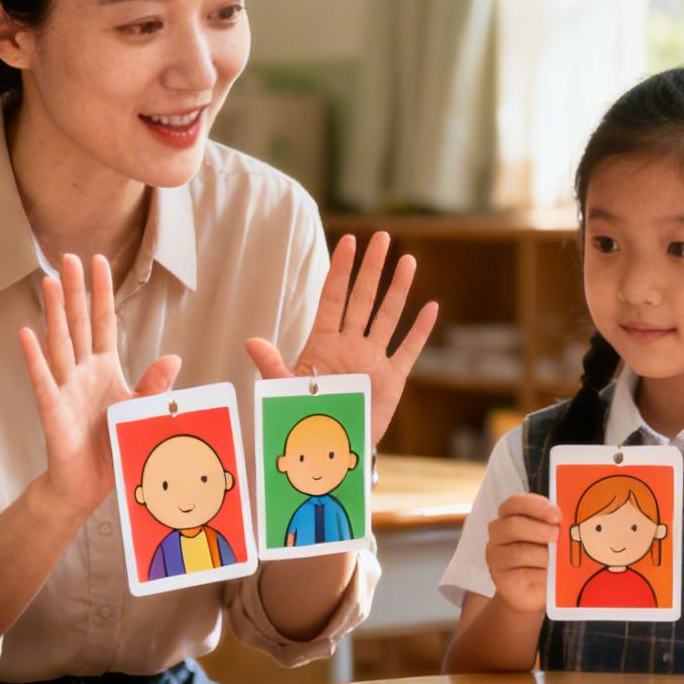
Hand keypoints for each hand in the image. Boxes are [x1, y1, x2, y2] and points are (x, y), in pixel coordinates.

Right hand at [19, 254, 180, 513]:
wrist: (86, 486)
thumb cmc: (109, 446)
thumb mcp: (139, 411)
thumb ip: (153, 384)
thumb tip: (173, 357)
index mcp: (104, 369)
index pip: (103, 322)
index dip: (101, 292)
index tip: (99, 261)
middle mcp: (82, 373)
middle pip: (78, 323)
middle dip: (74, 291)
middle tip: (68, 257)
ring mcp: (65, 389)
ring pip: (60, 343)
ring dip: (53, 312)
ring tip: (48, 281)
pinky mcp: (53, 411)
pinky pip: (44, 381)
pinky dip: (34, 359)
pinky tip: (26, 335)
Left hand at [246, 232, 438, 445]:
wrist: (329, 445)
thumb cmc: (305, 414)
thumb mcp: (284, 389)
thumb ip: (272, 365)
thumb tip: (251, 342)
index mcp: (324, 342)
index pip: (333, 297)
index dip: (340, 270)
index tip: (348, 241)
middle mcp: (350, 344)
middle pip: (363, 299)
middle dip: (372, 269)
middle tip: (382, 238)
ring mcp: (372, 360)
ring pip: (388, 317)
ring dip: (397, 290)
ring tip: (407, 261)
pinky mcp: (391, 379)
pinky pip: (407, 350)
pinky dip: (420, 331)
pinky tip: (431, 308)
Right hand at [484, 493, 559, 614]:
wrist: (533, 591)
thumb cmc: (543, 558)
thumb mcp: (550, 538)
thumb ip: (554, 526)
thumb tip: (568, 522)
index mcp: (510, 515)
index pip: (514, 503)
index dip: (535, 506)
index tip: (556, 515)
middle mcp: (498, 533)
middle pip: (512, 525)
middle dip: (539, 529)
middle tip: (557, 535)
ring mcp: (496, 555)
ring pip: (518, 551)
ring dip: (542, 555)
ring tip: (556, 560)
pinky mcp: (501, 577)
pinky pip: (521, 573)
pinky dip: (539, 573)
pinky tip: (549, 575)